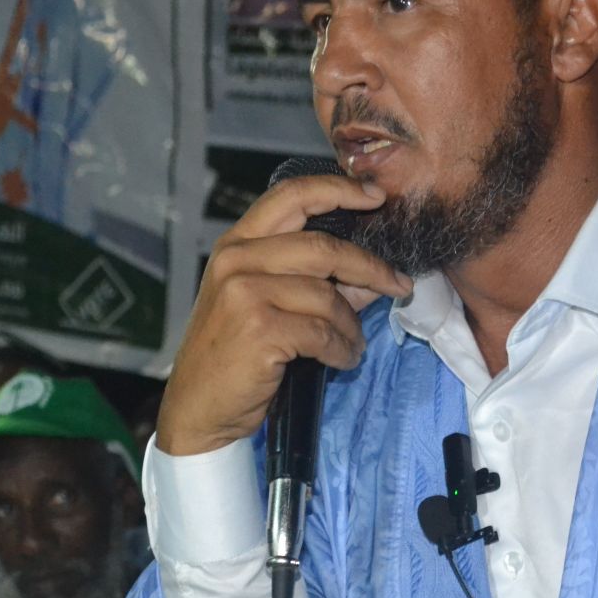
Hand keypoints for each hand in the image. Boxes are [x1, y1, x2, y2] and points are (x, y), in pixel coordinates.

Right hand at [156, 175, 411, 456]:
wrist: (199, 408)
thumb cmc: (235, 355)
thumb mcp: (266, 304)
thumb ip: (316, 282)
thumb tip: (372, 274)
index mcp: (237, 244)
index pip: (291, 196)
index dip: (338, 190)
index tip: (375, 195)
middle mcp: (237, 261)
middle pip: (323, 247)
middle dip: (371, 268)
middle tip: (399, 285)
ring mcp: (244, 293)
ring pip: (328, 297)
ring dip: (351, 325)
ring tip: (351, 343)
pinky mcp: (260, 328)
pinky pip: (323, 333)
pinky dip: (342, 349)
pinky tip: (340, 359)